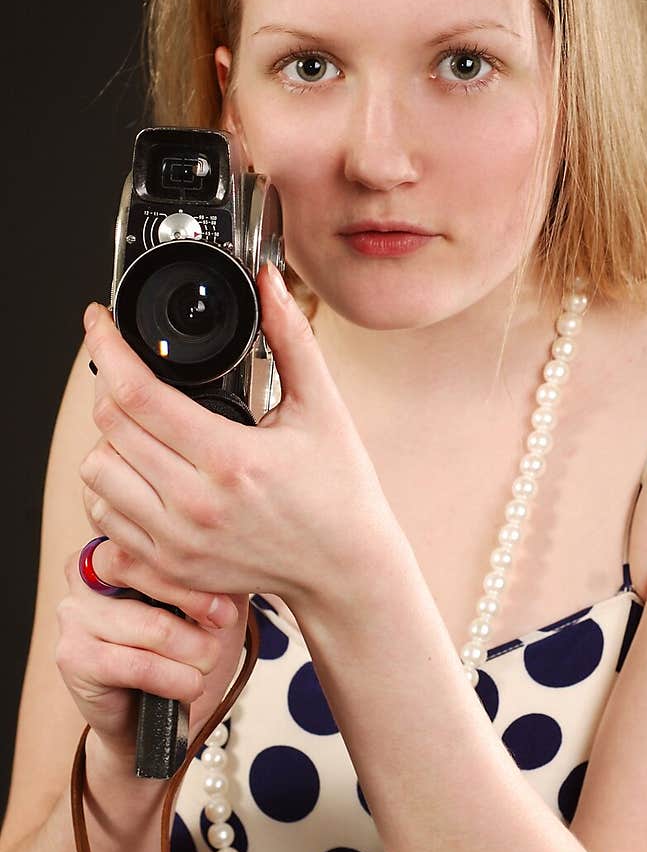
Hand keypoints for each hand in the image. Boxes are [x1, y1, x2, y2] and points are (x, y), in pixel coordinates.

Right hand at [55, 540, 249, 763]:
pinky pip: (140, 665)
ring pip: (155, 626)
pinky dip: (176, 680)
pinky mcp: (73, 657)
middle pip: (145, 573)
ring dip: (195, 654)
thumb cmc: (180, 655)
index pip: (153, 545)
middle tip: (222, 629)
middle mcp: (84, 573)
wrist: (152, 722)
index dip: (195, 576)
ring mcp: (73, 615)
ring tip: (203, 666)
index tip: (226, 609)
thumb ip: (211, 573)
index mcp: (114, 548)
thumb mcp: (206, 604)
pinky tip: (187, 686)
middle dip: (195, 605)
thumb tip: (231, 554)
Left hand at [79, 264, 396, 607]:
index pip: (136, 394)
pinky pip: (105, 518)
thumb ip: (291, 338)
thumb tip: (268, 281)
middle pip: (108, 427)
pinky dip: (112, 488)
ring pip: (97, 473)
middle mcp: (196, 505)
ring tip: (142, 427)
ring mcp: (178, 541)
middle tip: (131, 371)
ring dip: (109, 440)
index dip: (107, 347)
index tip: (100, 322)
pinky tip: (143, 472)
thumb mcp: (323, 408)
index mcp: (231, 459)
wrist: (345, 570)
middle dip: (110, 385)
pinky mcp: (170, 566)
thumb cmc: (339, 492)